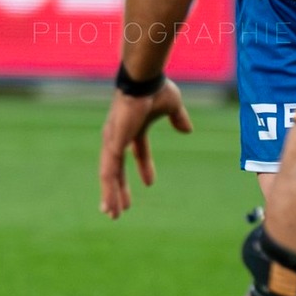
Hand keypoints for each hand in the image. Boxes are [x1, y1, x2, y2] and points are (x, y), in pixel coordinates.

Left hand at [98, 80, 191, 218]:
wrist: (144, 80)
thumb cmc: (156, 88)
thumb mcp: (172, 106)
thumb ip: (178, 118)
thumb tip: (187, 131)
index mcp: (133, 127)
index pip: (137, 151)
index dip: (144, 166)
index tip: (150, 183)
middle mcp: (118, 135)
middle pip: (116, 168)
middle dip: (119, 188)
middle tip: (120, 208)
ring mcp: (113, 141)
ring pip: (109, 175)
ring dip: (111, 195)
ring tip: (112, 215)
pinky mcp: (112, 145)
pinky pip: (108, 173)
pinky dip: (109, 190)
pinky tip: (110, 204)